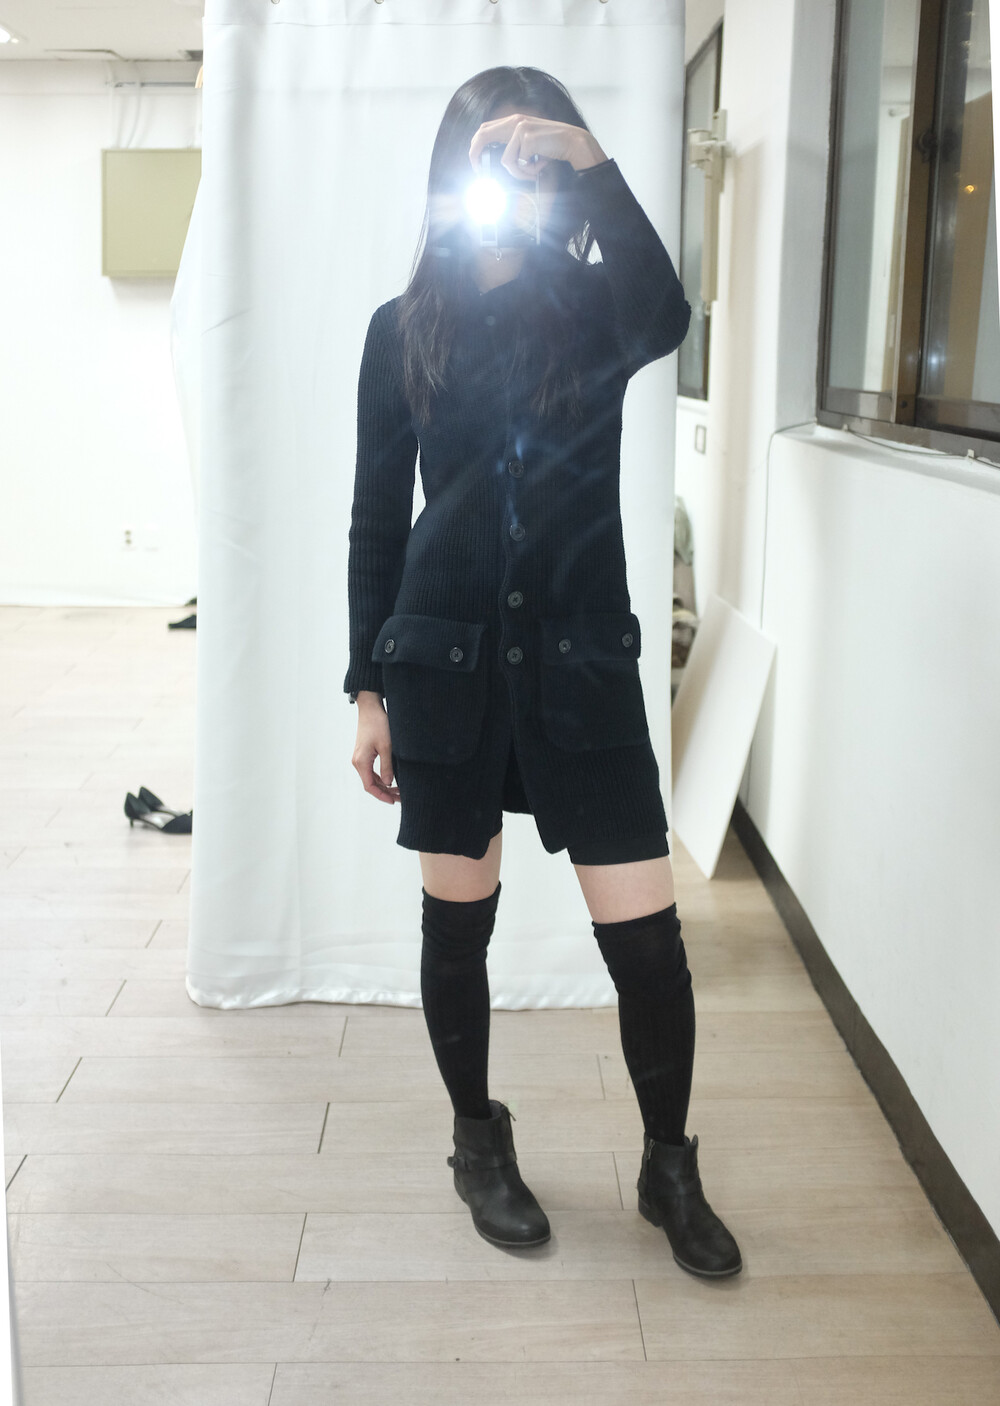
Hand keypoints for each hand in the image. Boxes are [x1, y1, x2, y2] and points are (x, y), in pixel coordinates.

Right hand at [352, 698, 400, 803]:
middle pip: (370, 784)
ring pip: (371, 777)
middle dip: (385, 792)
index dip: (382, 796)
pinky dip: (382, 776)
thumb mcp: (386, 746)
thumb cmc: (378, 724)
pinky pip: (372, 770)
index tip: (394, 801)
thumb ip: (387, 766)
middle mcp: (358, 761)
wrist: (370, 708)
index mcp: (361, 762)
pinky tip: (392, 779)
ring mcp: (360, 758)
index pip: (369, 786)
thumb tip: (388, 783)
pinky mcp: (364, 753)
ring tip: (399, 790)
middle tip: (401, 797)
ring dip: (384, 785)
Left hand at [469, 114, 607, 179]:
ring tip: (533, 171)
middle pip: (482, 135)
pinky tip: (541, 164)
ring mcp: (521, 128)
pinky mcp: (527, 138)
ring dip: (518, 173)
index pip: (485, 129)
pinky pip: (519, 164)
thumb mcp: (529, 143)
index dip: (475, 146)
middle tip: (479, 173)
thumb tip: (499, 165)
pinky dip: (529, 171)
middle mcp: (515, 120)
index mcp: (514, 120)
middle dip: (475, 155)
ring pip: (505, 160)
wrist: (573, 142)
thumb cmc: (552, 146)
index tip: (477, 164)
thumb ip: (514, 147)